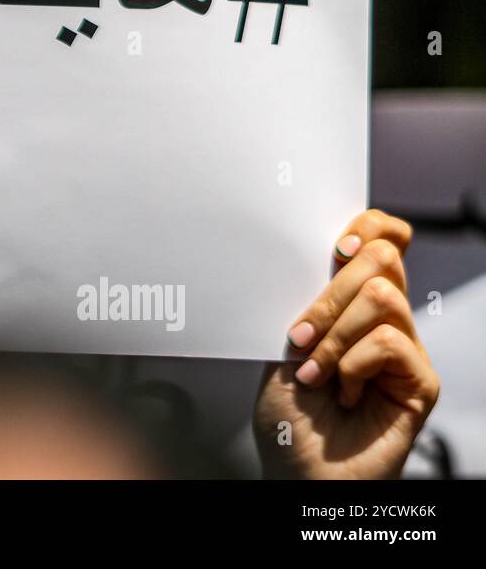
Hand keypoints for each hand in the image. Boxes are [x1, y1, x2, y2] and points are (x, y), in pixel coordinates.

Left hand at [254, 209, 438, 478]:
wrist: (298, 472)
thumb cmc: (287, 418)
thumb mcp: (280, 347)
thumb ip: (300, 302)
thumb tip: (310, 255)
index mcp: (350, 303)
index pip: (383, 240)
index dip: (368, 228)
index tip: (335, 247)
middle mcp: (383, 321)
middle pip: (383, 258)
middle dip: (331, 293)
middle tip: (301, 335)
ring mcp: (404, 350)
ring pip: (383, 296)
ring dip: (335, 333)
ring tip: (314, 370)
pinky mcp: (419, 381)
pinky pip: (390, 341)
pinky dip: (352, 363)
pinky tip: (342, 392)